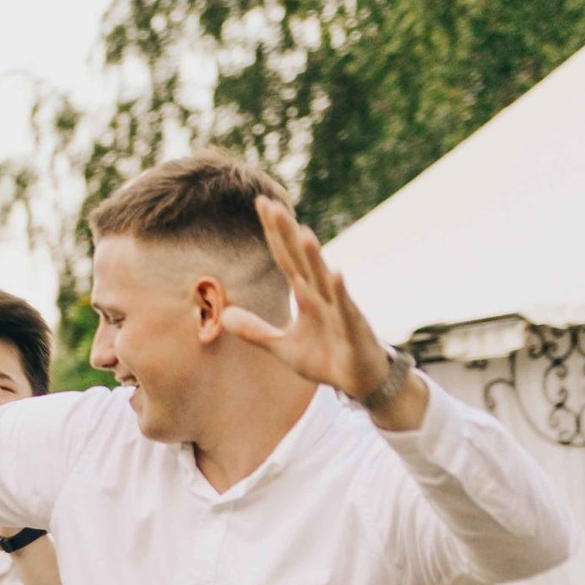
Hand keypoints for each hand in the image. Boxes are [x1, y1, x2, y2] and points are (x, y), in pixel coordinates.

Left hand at [225, 197, 396, 402]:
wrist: (359, 381)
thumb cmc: (326, 359)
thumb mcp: (282, 347)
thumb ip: (255, 330)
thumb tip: (224, 315)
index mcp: (306, 295)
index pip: (285, 257)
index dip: (274, 232)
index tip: (261, 203)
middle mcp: (322, 294)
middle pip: (301, 259)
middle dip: (286, 233)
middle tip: (270, 204)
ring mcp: (339, 309)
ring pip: (323, 279)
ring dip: (313, 257)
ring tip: (302, 233)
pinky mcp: (353, 328)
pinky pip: (346, 308)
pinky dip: (340, 292)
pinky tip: (335, 273)